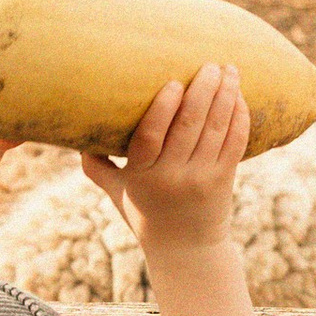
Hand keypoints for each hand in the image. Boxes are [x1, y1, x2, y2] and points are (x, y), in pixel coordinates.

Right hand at [82, 67, 257, 315]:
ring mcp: (201, 178)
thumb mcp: (117, 192)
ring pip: (216, 129)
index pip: (150, 137)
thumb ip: (97, 165)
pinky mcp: (224, 181)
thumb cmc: (146, 215)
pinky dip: (240, 118)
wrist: (186, 251)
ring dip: (226, 96)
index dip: (163, 107)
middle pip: (189, 125)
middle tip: (210, 64)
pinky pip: (235, 143)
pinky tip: (240, 97)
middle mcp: (172, 177)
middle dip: (203, 89)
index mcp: (142, 175)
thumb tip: (75, 136)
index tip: (173, 81)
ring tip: (230, 69)